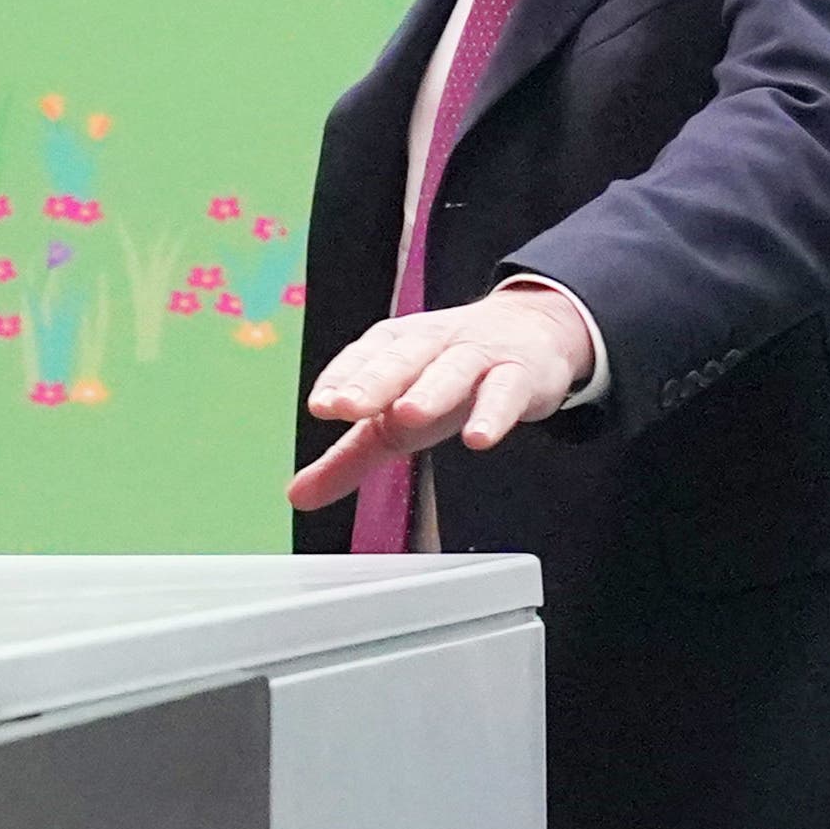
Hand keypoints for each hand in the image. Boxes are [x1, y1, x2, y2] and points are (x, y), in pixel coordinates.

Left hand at [284, 284, 598, 510]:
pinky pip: (506, 391)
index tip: (322, 405)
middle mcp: (433, 344)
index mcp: (396, 348)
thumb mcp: (395, 421)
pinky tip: (479, 438)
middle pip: (402, 358)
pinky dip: (493, 412)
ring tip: (407, 415)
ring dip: (430, 390)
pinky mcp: (520, 374)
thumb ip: (348, 457)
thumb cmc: (452, 378)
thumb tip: (298, 495)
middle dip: (374, 381)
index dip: (342, 379)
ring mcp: (478, 356)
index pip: (364, 357)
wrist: (531, 333)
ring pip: (453, 369)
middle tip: (348, 406)